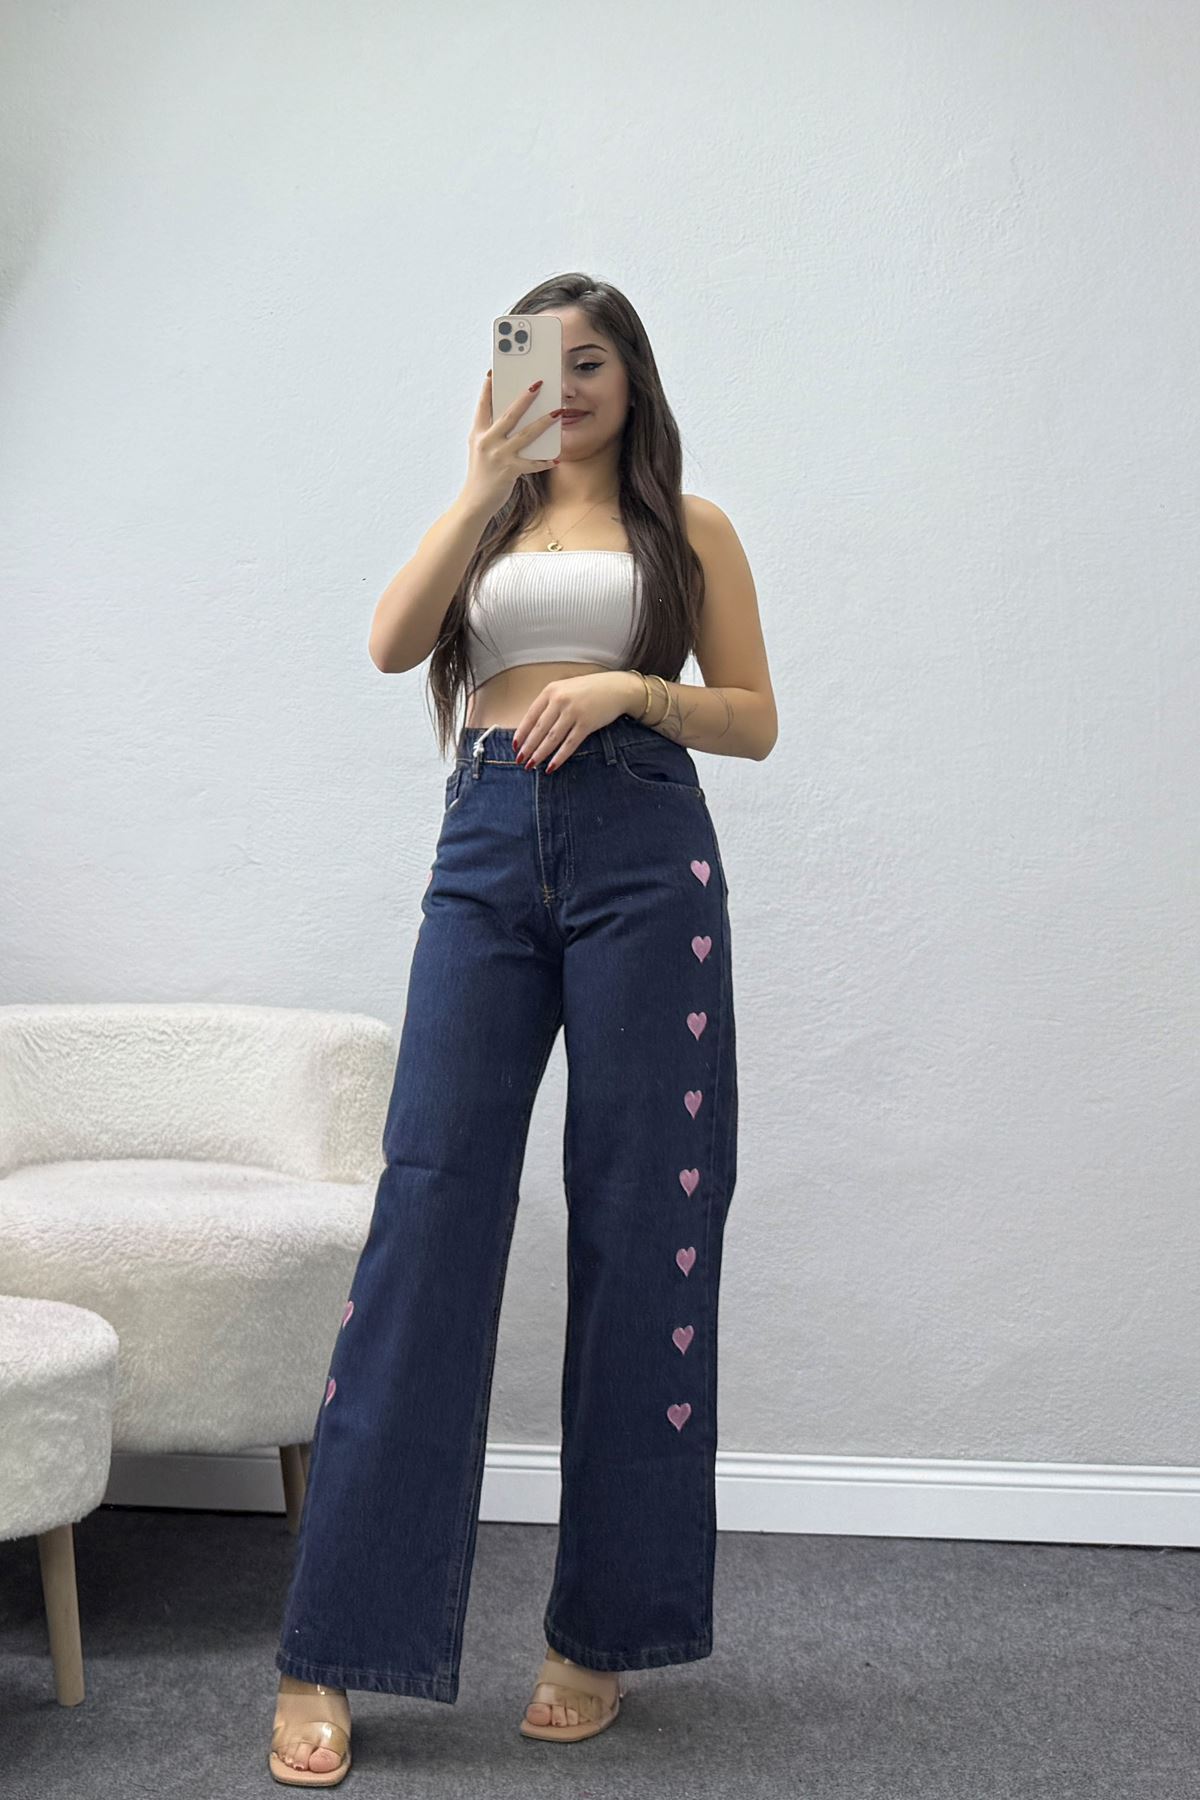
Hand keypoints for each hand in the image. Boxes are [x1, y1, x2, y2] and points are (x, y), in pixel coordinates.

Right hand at [460, 371, 561, 516]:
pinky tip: (556, 457)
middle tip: (538, 384)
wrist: (474, 502)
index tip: (495, 371)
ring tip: (558, 412)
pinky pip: (532, 463)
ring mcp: (498, 456)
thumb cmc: (481, 473)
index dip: (489, 387)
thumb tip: (513, 415)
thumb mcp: (480, 448)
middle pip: (509, 415)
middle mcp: (487, 441)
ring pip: (525, 435)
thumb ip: (492, 432)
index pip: (483, 405)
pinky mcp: (509, 471)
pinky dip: (544, 460)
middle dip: (524, 398)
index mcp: (478, 433)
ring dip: (543, 422)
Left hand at [513, 672, 640, 770]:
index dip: (522, 733)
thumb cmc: (589, 690)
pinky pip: (569, 744)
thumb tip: (534, 728)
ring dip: (539, 754)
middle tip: (519, 760)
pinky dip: (559, 757)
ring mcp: (573, 712)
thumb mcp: (565, 689)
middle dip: (528, 747)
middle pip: (539, 729)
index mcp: (551, 690)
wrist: (617, 688)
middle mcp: (560, 700)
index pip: (530, 715)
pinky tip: (551, 766)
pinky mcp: (587, 723)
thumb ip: (550, 703)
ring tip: (531, 765)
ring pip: (551, 738)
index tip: (515, 746)